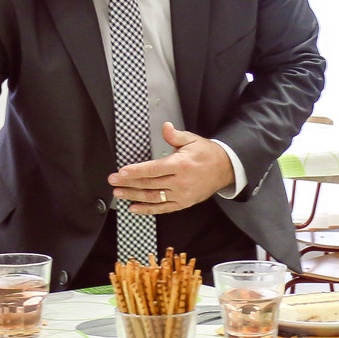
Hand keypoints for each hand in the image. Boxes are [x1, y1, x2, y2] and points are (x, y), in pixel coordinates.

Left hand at [108, 123, 233, 214]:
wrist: (225, 169)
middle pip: (149, 184)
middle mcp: (180, 182)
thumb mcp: (192, 140)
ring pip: (153, 197)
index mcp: (180, 165)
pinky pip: (163, 209)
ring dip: (134, 196)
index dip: (136, 172)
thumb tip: (165, 127)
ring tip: (119, 193)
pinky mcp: (183, 203)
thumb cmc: (206, 153)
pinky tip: (134, 208)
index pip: (153, 169)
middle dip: (129, 183)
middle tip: (113, 182)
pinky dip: (147, 210)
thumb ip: (175, 135)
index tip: (121, 172)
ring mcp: (181, 195)